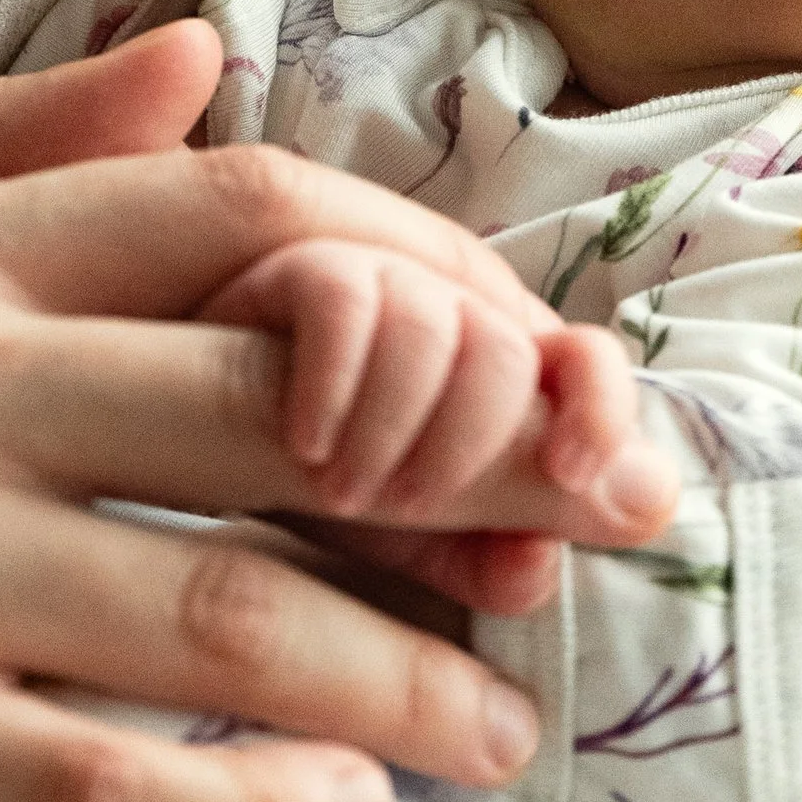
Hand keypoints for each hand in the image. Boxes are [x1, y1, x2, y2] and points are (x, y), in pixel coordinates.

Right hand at [0, 31, 662, 801]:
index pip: (252, 214)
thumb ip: (2, 157)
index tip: (539, 377)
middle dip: (477, 479)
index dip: (435, 291)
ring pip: (221, 600)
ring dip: (402, 675)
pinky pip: (93, 779)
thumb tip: (196, 55)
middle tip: (588, 551)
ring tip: (506, 727)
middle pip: (281, 401)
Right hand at [198, 237, 660, 530]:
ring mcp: (374, 277)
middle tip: (405, 507)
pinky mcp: (292, 263)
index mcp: (495, 367)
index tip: (576, 474)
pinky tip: (307, 445)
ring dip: (398, 424)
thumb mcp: (404, 538)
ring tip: (346, 494)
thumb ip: (497, 539)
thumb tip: (624, 520)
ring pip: (439, 324)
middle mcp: (447, 308)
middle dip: (473, 443)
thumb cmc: (304, 492)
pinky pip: (348, 295)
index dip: (600, 405)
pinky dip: (338, 381)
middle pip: (509, 347)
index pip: (583, 359)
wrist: (177, 459)